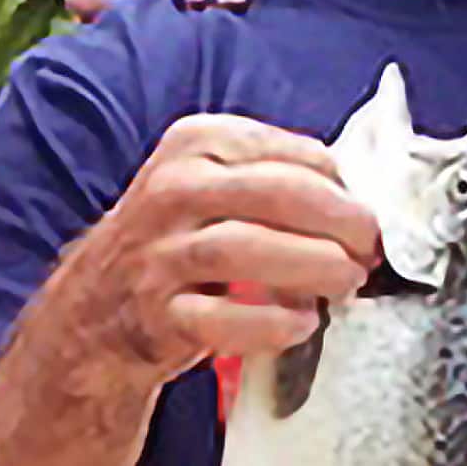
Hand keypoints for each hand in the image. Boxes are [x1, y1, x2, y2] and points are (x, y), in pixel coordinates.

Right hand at [40, 115, 381, 385]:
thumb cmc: (177, 237)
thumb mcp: (211, 180)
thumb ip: (275, 175)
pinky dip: (273, 323)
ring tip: (345, 282)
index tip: (365, 214)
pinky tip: (302, 323)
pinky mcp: (157, 313)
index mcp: (195, 143)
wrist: (98, 305)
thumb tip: (358, 198)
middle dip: (340, 222)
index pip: (292, 154)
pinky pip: (224, 319)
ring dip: (314, 268)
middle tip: (367, 249)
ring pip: (248, 249)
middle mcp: (173, 190)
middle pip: (277, 194)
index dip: (343, 187)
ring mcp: (160, 252)